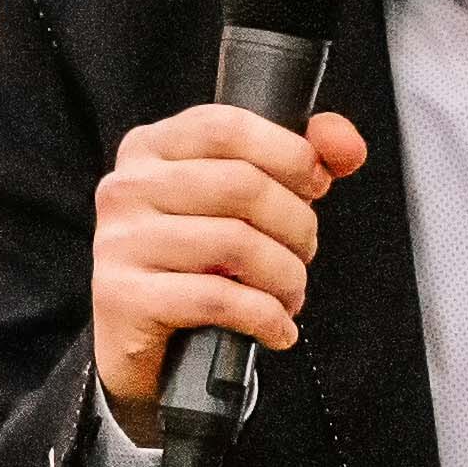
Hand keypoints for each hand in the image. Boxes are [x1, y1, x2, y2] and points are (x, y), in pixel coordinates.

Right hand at [89, 103, 371, 418]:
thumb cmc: (197, 261)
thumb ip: (299, 160)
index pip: (226, 127)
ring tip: (290, 294)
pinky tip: (276, 327)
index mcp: (151, 148)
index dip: (288, 153)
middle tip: (303, 252)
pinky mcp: (123, 298)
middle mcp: (127, 187)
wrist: (142, 339)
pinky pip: (218, 299)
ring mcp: (120, 242)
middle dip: (296, 224)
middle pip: (241, 185)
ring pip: (236, 244)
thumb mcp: (241, 202)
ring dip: (286, 277)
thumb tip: (347, 146)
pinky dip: (265, 316)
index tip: (317, 183)